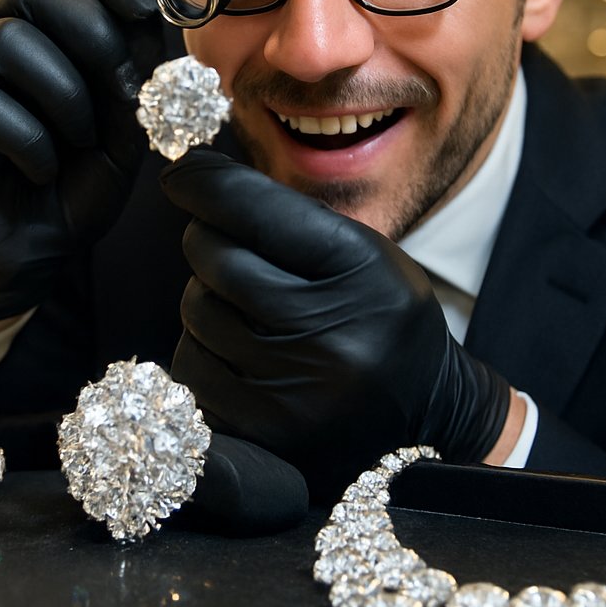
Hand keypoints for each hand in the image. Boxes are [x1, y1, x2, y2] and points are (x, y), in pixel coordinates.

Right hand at [0, 0, 162, 320]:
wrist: (36, 253)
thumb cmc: (80, 182)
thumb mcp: (127, 127)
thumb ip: (139, 75)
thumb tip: (156, 18)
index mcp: (48, 36)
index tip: (149, 11)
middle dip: (91, 30)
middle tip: (123, 87)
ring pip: (8, 42)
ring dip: (65, 96)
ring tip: (81, 142)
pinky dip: (29, 141)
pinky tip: (42, 170)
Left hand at [161, 151, 510, 498]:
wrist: (423, 412)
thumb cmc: (379, 312)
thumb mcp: (360, 249)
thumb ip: (286, 215)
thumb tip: (193, 181)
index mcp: (359, 270)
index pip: (254, 209)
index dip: (203, 182)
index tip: (181, 173)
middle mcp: (327, 334)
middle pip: (214, 258)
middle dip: (207, 240)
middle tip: (227, 245)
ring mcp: (291, 392)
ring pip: (196, 310)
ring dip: (206, 297)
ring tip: (249, 308)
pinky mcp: (259, 433)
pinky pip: (189, 367)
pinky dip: (203, 348)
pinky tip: (240, 351)